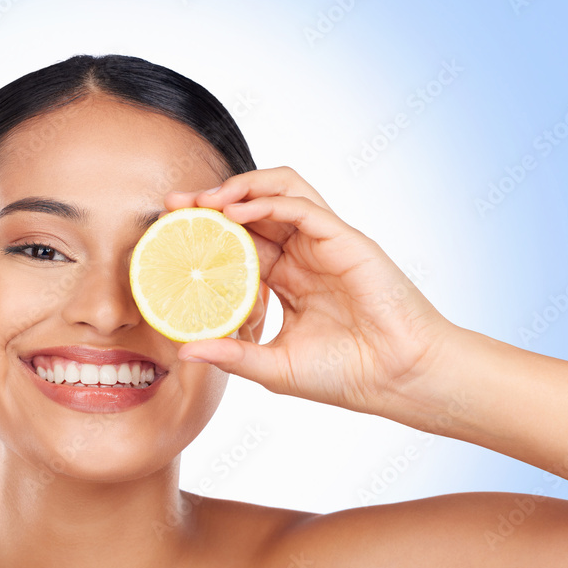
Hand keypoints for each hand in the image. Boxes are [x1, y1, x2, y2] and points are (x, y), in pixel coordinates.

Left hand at [167, 167, 456, 415]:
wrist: (397, 379)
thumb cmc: (346, 375)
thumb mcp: (274, 366)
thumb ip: (232, 354)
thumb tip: (184, 352)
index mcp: (288, 278)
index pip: (240, 242)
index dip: (206, 231)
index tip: (170, 231)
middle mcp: (304, 255)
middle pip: (253, 210)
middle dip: (212, 201)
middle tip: (176, 205)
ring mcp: (324, 244)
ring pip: (280, 193)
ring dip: (241, 188)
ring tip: (206, 200)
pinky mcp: (344, 239)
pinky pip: (303, 206)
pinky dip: (269, 201)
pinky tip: (238, 212)